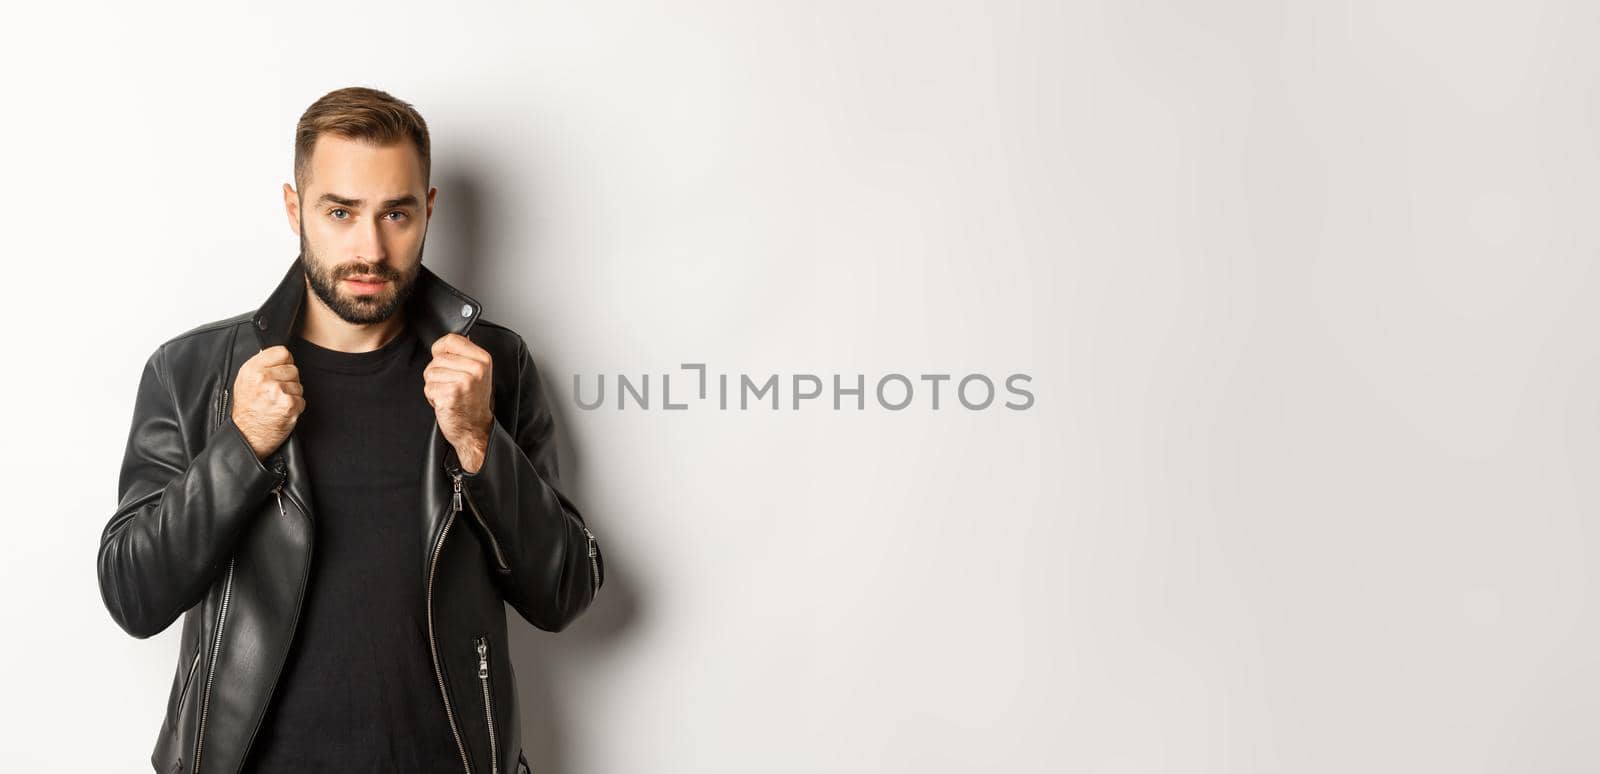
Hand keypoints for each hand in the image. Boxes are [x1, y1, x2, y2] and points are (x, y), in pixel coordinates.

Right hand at [231, 345, 304, 459]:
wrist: (246, 436)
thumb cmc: (247, 410)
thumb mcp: (245, 381)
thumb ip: (262, 366)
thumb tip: (281, 355)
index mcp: (252, 368)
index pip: (283, 352)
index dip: (284, 363)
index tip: (279, 372)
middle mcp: (263, 377)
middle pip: (293, 369)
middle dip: (288, 381)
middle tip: (274, 394)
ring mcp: (277, 390)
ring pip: (299, 385)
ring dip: (292, 395)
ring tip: (276, 404)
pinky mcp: (288, 404)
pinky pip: (301, 400)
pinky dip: (295, 407)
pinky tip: (282, 412)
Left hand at [424, 333, 492, 471]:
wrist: (475, 429)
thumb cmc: (472, 402)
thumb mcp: (476, 373)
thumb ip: (463, 355)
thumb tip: (446, 341)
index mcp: (483, 359)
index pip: (450, 339)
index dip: (441, 351)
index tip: (448, 364)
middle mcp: (476, 369)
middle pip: (437, 358)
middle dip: (437, 373)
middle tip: (452, 386)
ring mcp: (464, 382)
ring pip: (430, 372)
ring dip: (434, 386)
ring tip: (449, 394)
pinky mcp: (451, 394)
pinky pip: (428, 388)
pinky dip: (432, 398)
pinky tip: (445, 403)